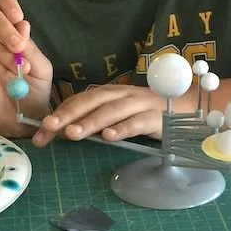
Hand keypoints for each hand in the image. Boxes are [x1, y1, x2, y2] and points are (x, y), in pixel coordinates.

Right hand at [0, 0, 53, 137]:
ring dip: (3, 53)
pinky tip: (10, 78)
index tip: (18, 15)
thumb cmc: (33, 92)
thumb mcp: (41, 68)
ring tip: (19, 70)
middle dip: (3, 26)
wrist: (24, 121)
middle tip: (18, 45)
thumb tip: (22, 23)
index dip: (5, 0)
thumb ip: (31, 47)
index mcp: (9, 30)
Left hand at [32, 83, 167, 146]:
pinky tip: (109, 137)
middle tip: (49, 128)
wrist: (189, 109)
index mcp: (110, 93)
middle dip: (69, 114)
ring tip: (72, 134)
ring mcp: (140, 104)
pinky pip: (137, 122)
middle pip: (92, 102)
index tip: (41, 132)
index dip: (60, 114)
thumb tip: (65, 132)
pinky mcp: (156, 117)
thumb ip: (96, 120)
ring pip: (112, 111)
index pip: (80, 100)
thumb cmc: (149, 114)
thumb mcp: (120, 114)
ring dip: (91, 122)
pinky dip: (123, 129)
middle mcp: (123, 94)